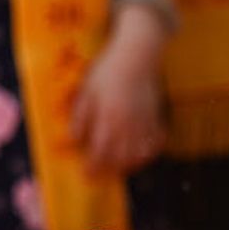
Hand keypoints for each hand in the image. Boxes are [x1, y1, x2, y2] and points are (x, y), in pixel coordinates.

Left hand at [69, 9, 166, 176]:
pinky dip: (149, 152)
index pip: (100, 151)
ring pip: (139, 153)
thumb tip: (73, 140)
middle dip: (110, 169)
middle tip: (101, 175)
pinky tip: (141, 154)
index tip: (86, 174)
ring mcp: (145, 122)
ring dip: (128, 165)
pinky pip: (154, 142)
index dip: (93, 166)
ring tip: (119, 168)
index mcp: (109, 119)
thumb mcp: (86, 91)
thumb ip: (80, 117)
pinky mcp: (155, 116)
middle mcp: (129, 125)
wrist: (137, 54)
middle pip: (121, 157)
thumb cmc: (107, 70)